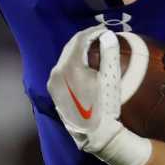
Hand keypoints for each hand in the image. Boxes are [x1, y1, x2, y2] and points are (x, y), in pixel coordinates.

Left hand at [47, 26, 151, 164]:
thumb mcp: (111, 78)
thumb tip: (107, 35)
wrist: (94, 134)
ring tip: (94, 48)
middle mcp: (56, 72)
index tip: (105, 30)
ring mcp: (53, 82)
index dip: (93, 32)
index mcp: (69, 67)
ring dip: (79, 50)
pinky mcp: (53, 91)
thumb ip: (109, 53)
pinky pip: (63, 69)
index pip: (80, 40)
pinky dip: (74, 62)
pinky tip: (85, 64)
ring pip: (66, 58)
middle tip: (101, 36)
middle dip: (85, 39)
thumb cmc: (105, 106)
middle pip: (71, 47)